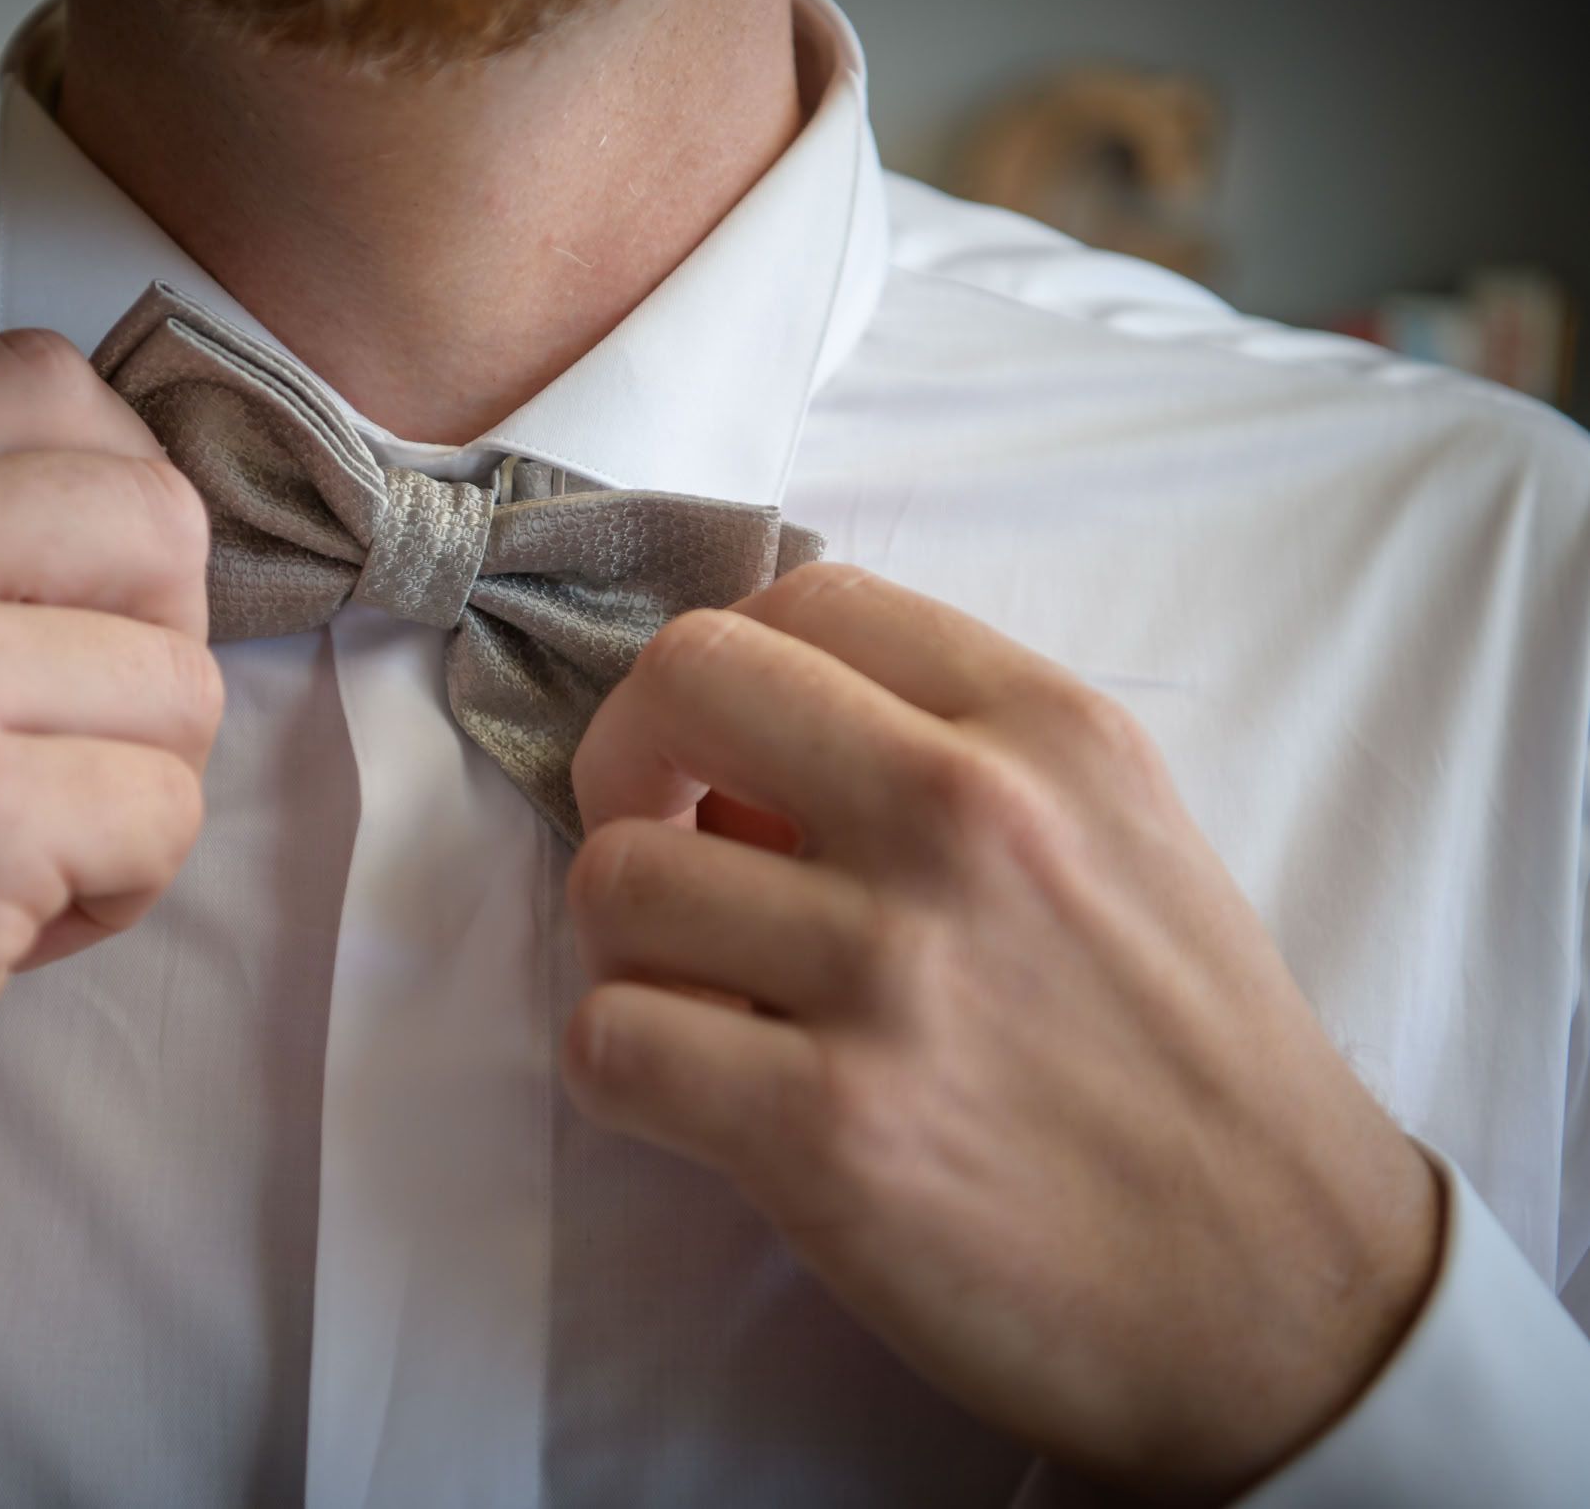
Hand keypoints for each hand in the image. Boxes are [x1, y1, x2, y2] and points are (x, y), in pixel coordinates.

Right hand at [0, 331, 220, 1240]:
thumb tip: (148, 491)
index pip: (51, 382)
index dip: (113, 509)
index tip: (65, 615)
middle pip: (155, 516)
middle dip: (152, 653)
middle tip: (49, 748)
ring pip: (185, 684)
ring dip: (131, 791)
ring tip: (0, 847)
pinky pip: (169, 813)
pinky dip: (118, 889)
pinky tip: (0, 921)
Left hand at [562, 564, 1440, 1502]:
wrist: (1282, 1290)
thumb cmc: (1183, 1062)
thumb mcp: (1120, 843)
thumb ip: (950, 763)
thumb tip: (739, 779)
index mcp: (1046, 732)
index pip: (804, 602)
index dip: (720, 683)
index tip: (719, 767)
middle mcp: (966, 819)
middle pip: (681, 685)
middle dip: (625, 764)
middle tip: (661, 854)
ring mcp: (893, 971)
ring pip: (615, 879)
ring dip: (627, 948)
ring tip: (703, 1003)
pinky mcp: (829, 1129)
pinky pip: (609, 1041)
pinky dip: (622, 1069)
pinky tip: (697, 1097)